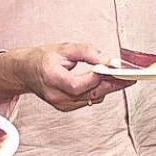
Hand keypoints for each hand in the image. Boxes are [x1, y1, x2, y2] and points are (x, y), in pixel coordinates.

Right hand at [18, 43, 133, 111]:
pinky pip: (87, 101)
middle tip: (129, 78)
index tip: (112, 68)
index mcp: (51, 78)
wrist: (26, 72)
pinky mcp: (65, 107)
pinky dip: (98, 92)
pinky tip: (107, 84)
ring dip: (107, 89)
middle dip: (111, 85)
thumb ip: (84, 51)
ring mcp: (60, 104)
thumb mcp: (63, 48)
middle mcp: (55, 95)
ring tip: (122, 79)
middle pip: (88, 95)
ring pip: (90, 99)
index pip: (76, 85)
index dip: (96, 78)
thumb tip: (104, 59)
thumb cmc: (43, 58)